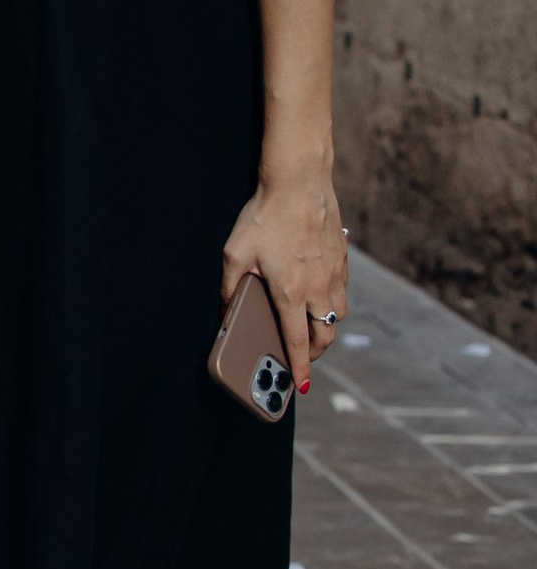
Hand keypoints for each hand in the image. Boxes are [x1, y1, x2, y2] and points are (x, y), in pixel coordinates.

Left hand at [222, 164, 346, 392]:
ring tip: (308, 328)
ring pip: (337, 315)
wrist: (299, 182)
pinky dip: (332, 303)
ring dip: (325, 327)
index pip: (297, 341)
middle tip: (301, 355)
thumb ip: (229, 288)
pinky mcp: (343, 259)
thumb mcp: (235, 254)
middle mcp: (318, 287)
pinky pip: (342, 292)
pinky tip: (317, 296)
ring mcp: (334, 273)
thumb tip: (226, 313)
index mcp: (290, 291)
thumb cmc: (264, 216)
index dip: (300, 367)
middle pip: (324, 335)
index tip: (302, 385)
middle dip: (314, 352)